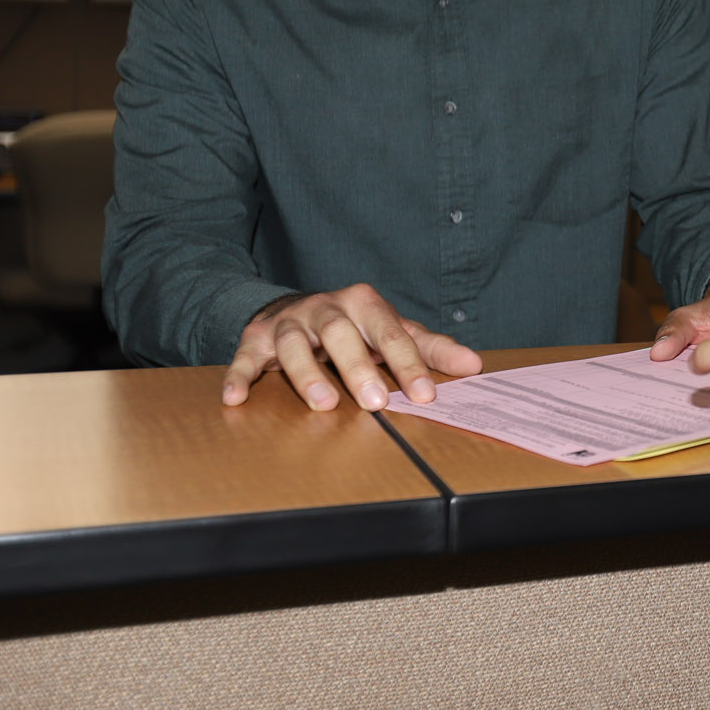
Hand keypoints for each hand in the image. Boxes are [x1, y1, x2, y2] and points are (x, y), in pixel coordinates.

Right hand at [221, 283, 482, 410]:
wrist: (299, 309)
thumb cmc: (356, 327)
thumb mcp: (393, 332)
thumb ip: (430, 348)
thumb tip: (473, 364)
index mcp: (364, 304)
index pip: (391, 333)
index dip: (409, 364)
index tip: (425, 394)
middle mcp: (325, 308)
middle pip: (341, 334)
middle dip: (358, 367)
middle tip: (375, 402)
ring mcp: (289, 323)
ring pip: (294, 344)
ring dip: (307, 374)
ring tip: (324, 404)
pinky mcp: (255, 339)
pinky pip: (245, 357)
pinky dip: (239, 375)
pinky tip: (236, 398)